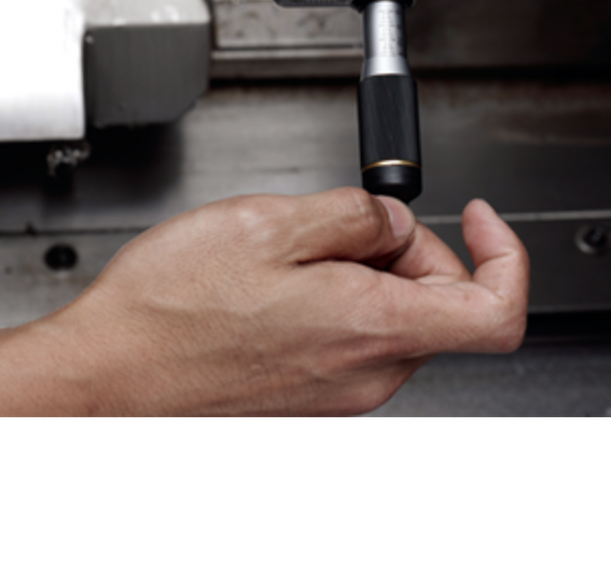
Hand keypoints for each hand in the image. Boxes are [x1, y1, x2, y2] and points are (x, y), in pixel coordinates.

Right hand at [0, 191, 528, 418]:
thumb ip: (355, 213)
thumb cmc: (167, 312)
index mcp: (369, 327)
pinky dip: (338, 297)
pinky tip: (279, 280)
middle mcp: (364, 373)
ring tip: (296, 248)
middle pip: (439, 303)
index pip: (498, 313)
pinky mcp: (309, 396)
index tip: (483, 218)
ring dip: (367, 271)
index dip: (506, 255)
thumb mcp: (267, 222)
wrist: (105, 378)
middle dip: (411, 249)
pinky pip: (353, 339)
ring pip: (394, 317)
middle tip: (351, 221)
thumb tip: (395, 219)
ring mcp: (337, 393)